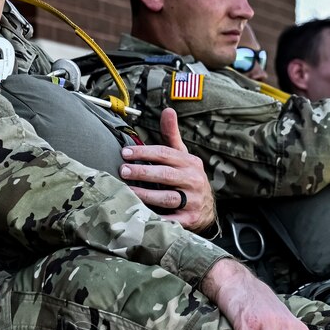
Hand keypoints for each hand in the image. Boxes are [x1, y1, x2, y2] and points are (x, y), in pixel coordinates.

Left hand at [120, 108, 216, 232]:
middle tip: (123, 170)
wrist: (207, 209)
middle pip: (166, 175)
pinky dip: (158, 218)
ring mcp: (193, 201)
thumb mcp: (183, 156)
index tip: (125, 153)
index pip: (166, 154)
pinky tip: (141, 214)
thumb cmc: (188, 179)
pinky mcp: (189, 220)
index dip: (144, 152)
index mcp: (190, 163)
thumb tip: (168, 110)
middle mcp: (193, 180)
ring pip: (168, 197)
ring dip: (146, 194)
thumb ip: (172, 135)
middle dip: (143, 172)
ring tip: (127, 190)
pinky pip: (172, 220)